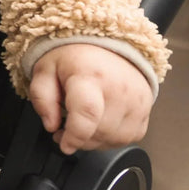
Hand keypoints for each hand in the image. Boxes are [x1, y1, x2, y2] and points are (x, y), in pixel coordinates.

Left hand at [28, 43, 152, 154]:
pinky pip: (128, 139)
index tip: (63, 143)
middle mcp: (119, 89)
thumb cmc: (75, 58)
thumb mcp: (45, 69)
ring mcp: (137, 102)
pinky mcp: (146, 112)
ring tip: (81, 122)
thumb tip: (50, 125)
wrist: (107, 46)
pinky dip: (110, 138)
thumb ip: (42, 98)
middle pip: (99, 131)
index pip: (87, 112)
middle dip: (78, 138)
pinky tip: (99, 123)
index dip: (74, 136)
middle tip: (64, 126)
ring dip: (93, 140)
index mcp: (91, 75)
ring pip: (114, 139)